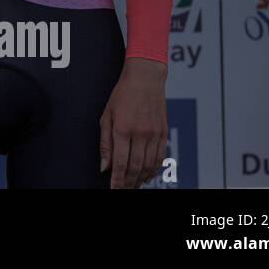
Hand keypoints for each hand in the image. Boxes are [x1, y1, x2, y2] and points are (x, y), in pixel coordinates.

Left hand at [98, 57, 167, 188]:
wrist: (145, 78)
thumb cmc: (122, 94)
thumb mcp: (106, 115)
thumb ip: (105, 142)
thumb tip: (104, 165)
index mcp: (123, 128)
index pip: (120, 162)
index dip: (117, 180)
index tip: (114, 189)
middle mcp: (140, 133)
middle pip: (136, 167)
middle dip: (129, 182)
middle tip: (123, 190)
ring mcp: (154, 134)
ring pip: (149, 165)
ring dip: (141, 179)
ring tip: (133, 186)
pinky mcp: (163, 132)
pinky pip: (160, 157)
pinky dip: (154, 170)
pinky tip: (147, 175)